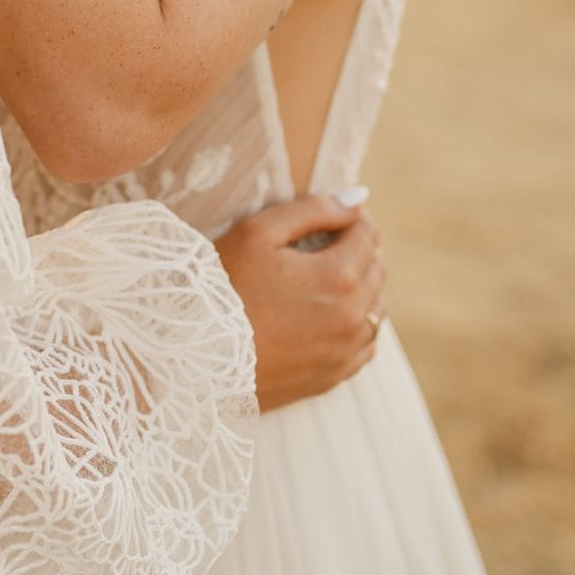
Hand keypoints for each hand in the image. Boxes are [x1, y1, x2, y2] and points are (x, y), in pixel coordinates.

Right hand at [214, 194, 385, 412]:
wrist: (197, 357)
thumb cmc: (223, 286)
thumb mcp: (258, 232)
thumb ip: (311, 209)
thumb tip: (357, 197)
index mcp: (338, 276)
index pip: (368, 235)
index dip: (351, 218)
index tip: (330, 218)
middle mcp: (352, 317)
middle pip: (376, 270)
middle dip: (358, 251)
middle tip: (324, 244)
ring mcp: (344, 352)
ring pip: (376, 309)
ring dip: (360, 288)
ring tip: (323, 279)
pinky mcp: (332, 377)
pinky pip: (364, 345)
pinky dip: (355, 325)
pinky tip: (327, 316)